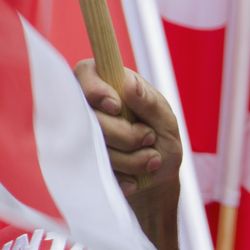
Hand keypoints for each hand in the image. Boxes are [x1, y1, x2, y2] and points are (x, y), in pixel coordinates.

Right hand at [73, 60, 181, 197]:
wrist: (159, 175)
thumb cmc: (163, 140)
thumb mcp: (166, 120)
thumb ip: (150, 103)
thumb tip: (130, 83)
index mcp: (109, 85)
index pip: (85, 73)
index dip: (96, 90)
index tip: (116, 107)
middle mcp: (90, 107)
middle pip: (91, 117)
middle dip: (127, 135)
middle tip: (150, 137)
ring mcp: (84, 135)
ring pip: (95, 147)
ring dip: (131, 160)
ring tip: (151, 158)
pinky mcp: (85, 161)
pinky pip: (97, 170)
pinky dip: (123, 177)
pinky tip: (135, 177)